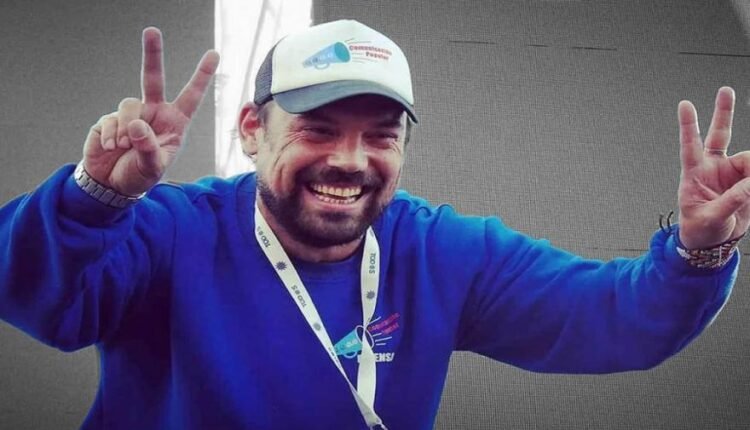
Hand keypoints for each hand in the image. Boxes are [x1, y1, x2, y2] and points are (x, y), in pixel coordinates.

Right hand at [82, 27, 219, 195]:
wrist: (111, 184)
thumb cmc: (139, 176)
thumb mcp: (151, 168)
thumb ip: (148, 149)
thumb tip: (138, 125)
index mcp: (174, 123)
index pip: (191, 96)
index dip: (202, 76)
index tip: (214, 54)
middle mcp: (154, 113)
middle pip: (153, 78)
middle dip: (152, 54)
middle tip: (152, 31)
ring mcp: (132, 114)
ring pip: (130, 104)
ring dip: (126, 127)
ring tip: (123, 146)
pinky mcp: (111, 119)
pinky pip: (112, 119)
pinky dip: (111, 135)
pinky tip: (111, 148)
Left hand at [678, 86, 749, 248]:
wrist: (713, 242)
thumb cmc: (700, 229)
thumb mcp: (710, 218)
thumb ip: (731, 201)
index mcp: (695, 174)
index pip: (690, 146)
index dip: (688, 126)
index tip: (684, 105)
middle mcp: (713, 168)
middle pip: (719, 135)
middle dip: (723, 113)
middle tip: (725, 91)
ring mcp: (730, 172)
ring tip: (747, 189)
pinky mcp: (746, 181)